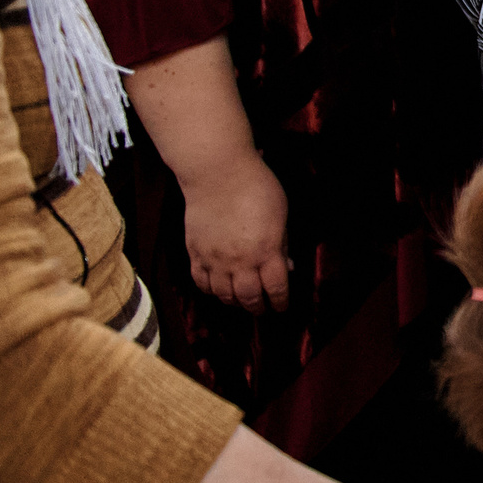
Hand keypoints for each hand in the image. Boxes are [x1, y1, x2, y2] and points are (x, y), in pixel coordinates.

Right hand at [183, 153, 291, 313]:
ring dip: (234, 302)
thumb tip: (286, 267)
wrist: (218, 173)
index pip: (277, 288)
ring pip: (223, 295)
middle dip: (258, 308)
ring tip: (241, 302)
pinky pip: (201, 282)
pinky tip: (217, 289)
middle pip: (249, 297)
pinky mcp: (195, 252)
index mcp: (267, 252)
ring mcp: (215, 259)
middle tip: (262, 310)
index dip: (280, 301)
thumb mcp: (281, 216)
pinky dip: (210, 291)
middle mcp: (240, 261)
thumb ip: (283, 244)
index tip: (282, 307)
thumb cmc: (257, 187)